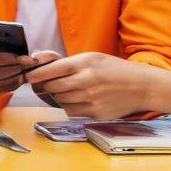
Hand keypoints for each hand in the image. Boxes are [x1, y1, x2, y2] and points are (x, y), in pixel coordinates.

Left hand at [25, 53, 152, 118]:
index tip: (28, 77)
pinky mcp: (95, 112)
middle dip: (44, 86)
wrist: (141, 86)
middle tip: (41, 85)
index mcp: (86, 62)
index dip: (38, 74)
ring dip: (58, 96)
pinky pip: (71, 111)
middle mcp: (87, 80)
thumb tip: (44, 66)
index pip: (54, 69)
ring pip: (60, 100)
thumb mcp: (94, 58)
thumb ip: (71, 63)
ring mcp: (91, 98)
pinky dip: (69, 106)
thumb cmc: (115, 70)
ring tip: (66, 90)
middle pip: (53, 86)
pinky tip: (77, 100)